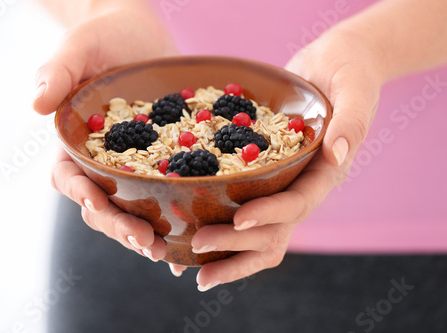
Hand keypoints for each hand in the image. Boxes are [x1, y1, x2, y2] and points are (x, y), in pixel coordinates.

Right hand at [33, 6, 176, 261]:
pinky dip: (174, 223)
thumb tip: (37, 104)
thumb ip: (58, 71)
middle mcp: (102, 162)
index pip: (70, 178)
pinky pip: (166, 197)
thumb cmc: (104, 36)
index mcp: (77, 143)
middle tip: (145, 244)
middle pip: (103, 206)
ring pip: (133, 210)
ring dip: (147, 235)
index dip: (82, 195)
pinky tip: (189, 244)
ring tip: (168, 255)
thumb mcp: (80, 46)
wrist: (141, 34)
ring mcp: (134, 166)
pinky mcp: (163, 164)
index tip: (99, 204)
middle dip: (121, 227)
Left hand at [189, 28, 383, 290]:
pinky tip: (192, 241)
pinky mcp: (269, 180)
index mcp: (326, 173)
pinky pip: (247, 213)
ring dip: (229, 255)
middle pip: (275, 231)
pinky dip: (224, 233)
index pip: (298, 203)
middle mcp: (305, 188)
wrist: (334, 67)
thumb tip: (337, 154)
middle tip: (196, 244)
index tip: (238, 220)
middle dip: (238, 244)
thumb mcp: (354, 89)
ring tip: (194, 270)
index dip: (269, 214)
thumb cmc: (348, 72)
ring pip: (261, 234)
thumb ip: (350, 121)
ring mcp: (287, 188)